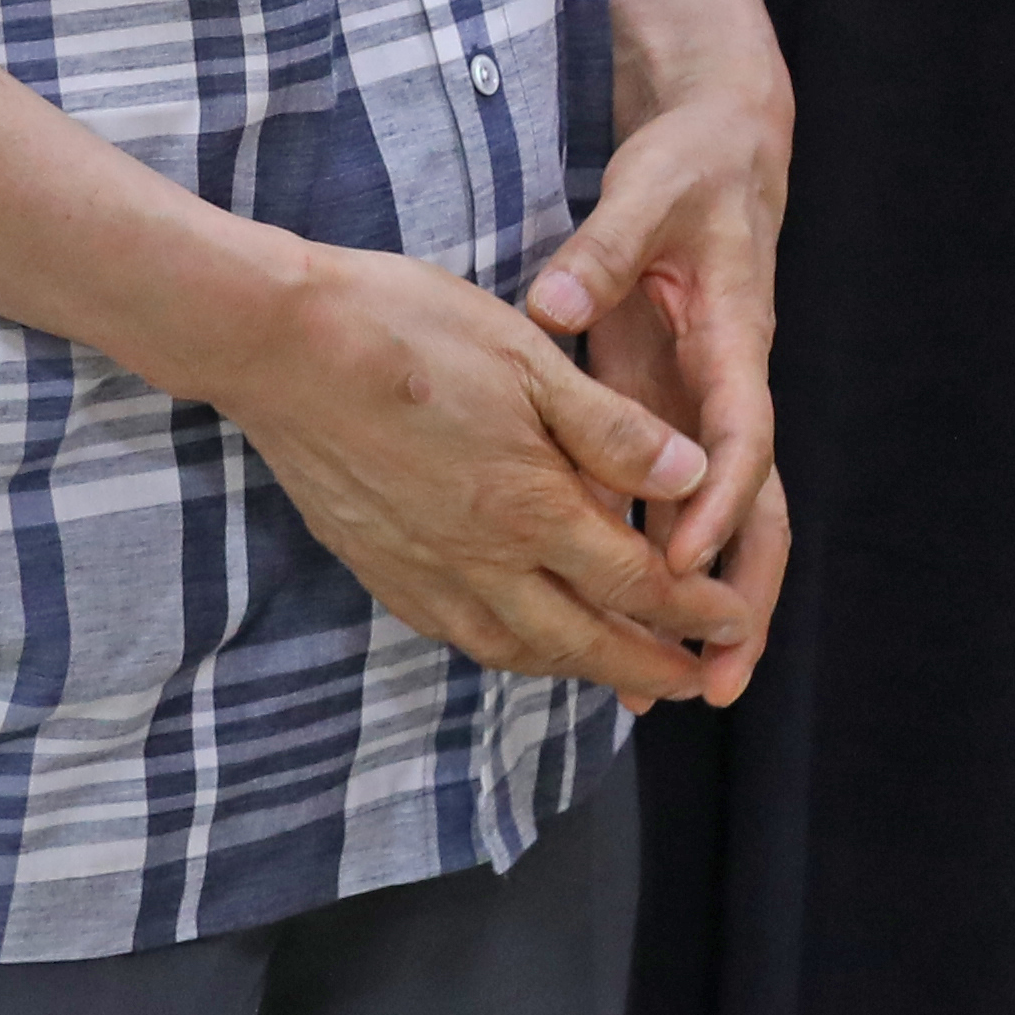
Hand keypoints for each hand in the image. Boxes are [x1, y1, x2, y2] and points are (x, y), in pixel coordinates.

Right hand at [200, 243, 739, 713]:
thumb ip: (612, 431)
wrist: (278, 345)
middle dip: (647, 664)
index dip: (694, 608)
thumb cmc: (409, 332)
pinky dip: (508, 649)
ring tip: (617, 669)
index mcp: (528, 508)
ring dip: (577, 667)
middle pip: (581, 640)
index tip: (736, 620)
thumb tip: (694, 476)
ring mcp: (421, 571)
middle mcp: (477, 559)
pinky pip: (458, 633)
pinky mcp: (378, 566)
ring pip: (516, 649)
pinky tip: (520, 636)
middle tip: (696, 682)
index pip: (634, 582)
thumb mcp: (531, 360)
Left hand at [525, 46, 795, 707]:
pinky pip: (670, 504)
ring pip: (717, 524)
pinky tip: (612, 623)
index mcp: (736, 339)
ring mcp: (703, 408)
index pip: (740, 436)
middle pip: (754, 511)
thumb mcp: (652, 191)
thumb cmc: (693, 168)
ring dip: (697, 607)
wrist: (724, 147)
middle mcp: (729, 389)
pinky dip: (649, 566)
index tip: (681, 564)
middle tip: (715, 680)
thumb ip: (606, 250)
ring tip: (661, 690)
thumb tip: (559, 304)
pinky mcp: (672, 410)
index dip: (715, 505)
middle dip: (741, 600)